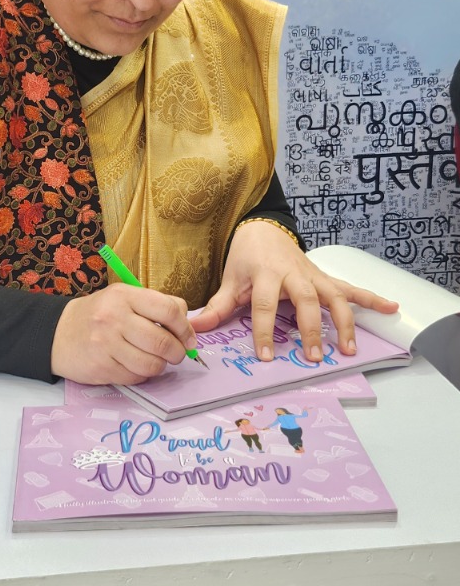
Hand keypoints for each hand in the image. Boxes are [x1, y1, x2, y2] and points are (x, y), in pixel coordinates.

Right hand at [50, 282, 198, 383]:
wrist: (57, 333)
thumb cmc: (99, 315)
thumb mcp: (123, 298)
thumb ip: (156, 305)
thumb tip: (187, 323)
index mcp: (124, 296)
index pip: (168, 310)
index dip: (185, 328)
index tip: (188, 338)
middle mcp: (114, 318)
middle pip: (162, 342)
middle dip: (178, 352)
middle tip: (178, 354)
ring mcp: (106, 345)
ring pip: (152, 364)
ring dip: (160, 366)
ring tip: (155, 360)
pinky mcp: (101, 367)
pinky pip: (135, 377)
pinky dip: (142, 375)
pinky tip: (134, 365)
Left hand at [189, 221, 398, 363]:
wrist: (263, 228)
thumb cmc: (246, 258)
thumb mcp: (229, 280)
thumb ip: (217, 307)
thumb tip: (195, 327)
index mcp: (266, 274)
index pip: (265, 305)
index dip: (265, 332)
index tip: (266, 357)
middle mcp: (294, 274)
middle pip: (306, 301)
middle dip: (311, 329)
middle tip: (313, 356)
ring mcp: (314, 276)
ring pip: (335, 297)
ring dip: (345, 322)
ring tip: (349, 349)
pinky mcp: (325, 278)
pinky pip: (351, 289)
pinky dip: (372, 298)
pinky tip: (392, 308)